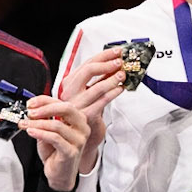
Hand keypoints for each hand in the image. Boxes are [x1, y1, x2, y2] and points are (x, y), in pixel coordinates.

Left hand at [24, 93, 89, 191]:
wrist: (58, 174)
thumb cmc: (54, 152)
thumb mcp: (47, 131)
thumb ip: (42, 120)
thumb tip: (31, 109)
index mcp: (77, 119)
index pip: (62, 103)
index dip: (44, 101)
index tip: (30, 104)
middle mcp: (82, 128)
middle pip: (66, 109)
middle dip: (45, 108)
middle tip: (29, 112)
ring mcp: (79, 140)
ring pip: (57, 125)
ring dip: (37, 123)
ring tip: (25, 125)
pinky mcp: (71, 152)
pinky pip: (55, 138)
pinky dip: (40, 133)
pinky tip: (31, 132)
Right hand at [57, 47, 125, 173]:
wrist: (75, 140)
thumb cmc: (83, 116)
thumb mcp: (87, 95)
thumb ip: (97, 82)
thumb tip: (114, 66)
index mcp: (69, 84)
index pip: (86, 64)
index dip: (102, 56)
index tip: (116, 52)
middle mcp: (69, 93)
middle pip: (88, 70)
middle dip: (106, 63)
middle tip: (119, 61)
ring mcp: (76, 105)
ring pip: (96, 86)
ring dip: (112, 79)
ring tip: (122, 75)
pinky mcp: (84, 116)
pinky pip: (101, 102)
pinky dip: (112, 93)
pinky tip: (120, 89)